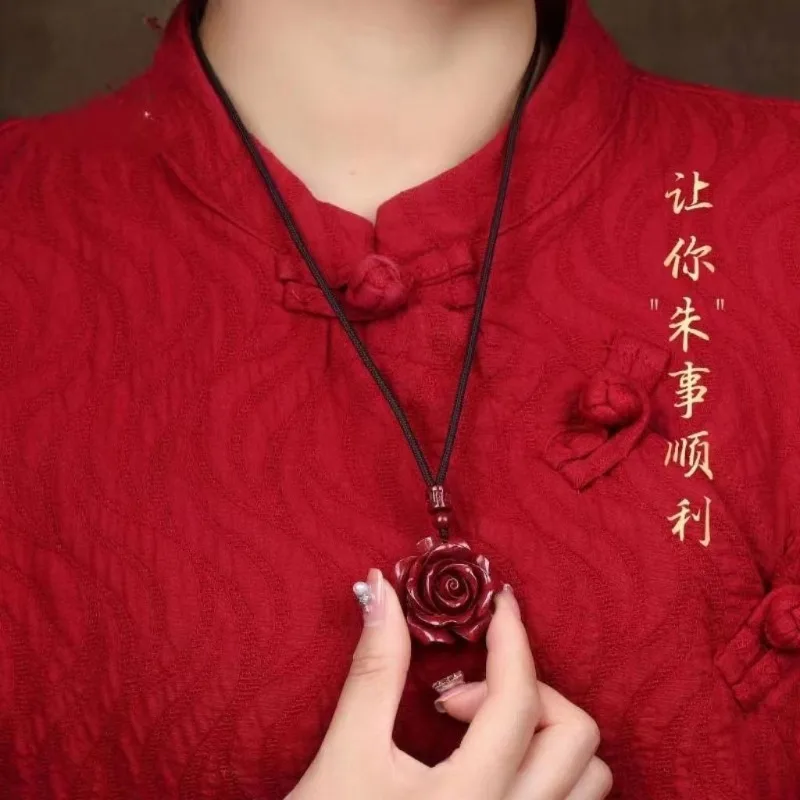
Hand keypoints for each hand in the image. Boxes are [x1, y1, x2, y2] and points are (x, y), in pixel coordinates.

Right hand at [287, 569, 611, 799]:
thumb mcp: (347, 753)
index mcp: (468, 799)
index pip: (518, 701)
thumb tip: (381, 590)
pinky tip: (496, 766)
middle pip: (575, 739)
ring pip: (588, 782)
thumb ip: (375, 669)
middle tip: (460, 697)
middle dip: (529, 690)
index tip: (501, 603)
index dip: (513, 639)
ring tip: (482, 731)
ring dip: (546, 734)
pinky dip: (550, 771)